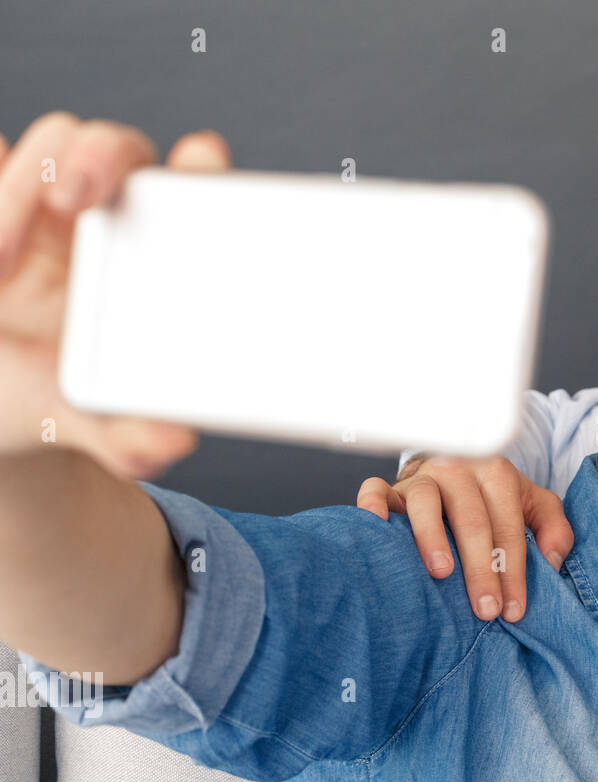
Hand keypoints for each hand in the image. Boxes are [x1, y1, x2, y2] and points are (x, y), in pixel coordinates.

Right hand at [0, 111, 231, 478]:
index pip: (195, 181)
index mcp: (162, 249)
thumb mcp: (103, 425)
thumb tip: (174, 442)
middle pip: (116, 148)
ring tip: (0, 263)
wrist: (4, 402)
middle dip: (99, 155)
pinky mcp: (0, 206)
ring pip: (45, 150)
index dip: (203, 164)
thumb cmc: (73, 397)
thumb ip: (138, 437)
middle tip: (75, 199)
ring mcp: (45, 203)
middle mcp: (110, 213)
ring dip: (18, 190)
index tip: (200, 162)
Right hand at [356, 455, 574, 621]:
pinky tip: (379, 531)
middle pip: (471, 519)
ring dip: (432, 537)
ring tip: (442, 573)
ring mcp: (422, 477)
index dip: (514, 570)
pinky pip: (375, 490)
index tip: (512, 610)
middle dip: (481, 568)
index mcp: (497, 474)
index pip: (508, 526)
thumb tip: (552, 562)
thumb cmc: (493, 497)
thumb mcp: (533, 504)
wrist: (452, 467)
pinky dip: (373, 507)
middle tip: (485, 609)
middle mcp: (459, 471)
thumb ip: (554, 528)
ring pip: (425, 502)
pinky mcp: (390, 485)